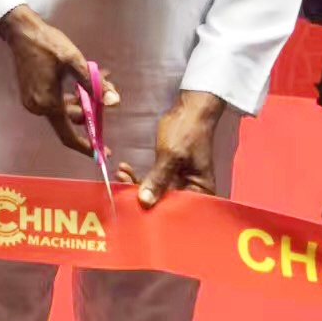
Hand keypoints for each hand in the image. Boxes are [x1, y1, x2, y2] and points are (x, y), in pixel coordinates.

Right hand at [0, 5, 118, 155]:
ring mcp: (33, 101)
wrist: (21, 31)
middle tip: (106, 88)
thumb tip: (114, 102)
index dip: (88, 146)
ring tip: (98, 77)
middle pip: (70, 120)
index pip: (69, 136)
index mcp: (48, 103)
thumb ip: (94, 84)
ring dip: (83, 99)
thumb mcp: (74, 61)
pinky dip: (71, 95)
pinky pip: (56, 102)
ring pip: (64, 110)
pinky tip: (82, 79)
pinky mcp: (31, 94)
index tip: (104, 152)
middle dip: (90, 108)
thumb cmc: (48, 44)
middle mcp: (38, 107)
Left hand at [115, 90, 223, 207]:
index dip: (155, 211)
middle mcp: (192, 190)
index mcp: (201, 191)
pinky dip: (140, 176)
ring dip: (137, 183)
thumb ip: (158, 179)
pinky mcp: (170, 171)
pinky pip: (154, 179)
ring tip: (120, 173)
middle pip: (165, 202)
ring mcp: (180, 180)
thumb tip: (144, 203)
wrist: (189, 109)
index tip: (132, 206)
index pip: (177, 209)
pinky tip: (124, 168)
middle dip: (141, 196)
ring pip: (156, 191)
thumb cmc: (185, 132)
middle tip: (120, 186)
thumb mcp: (171, 156)